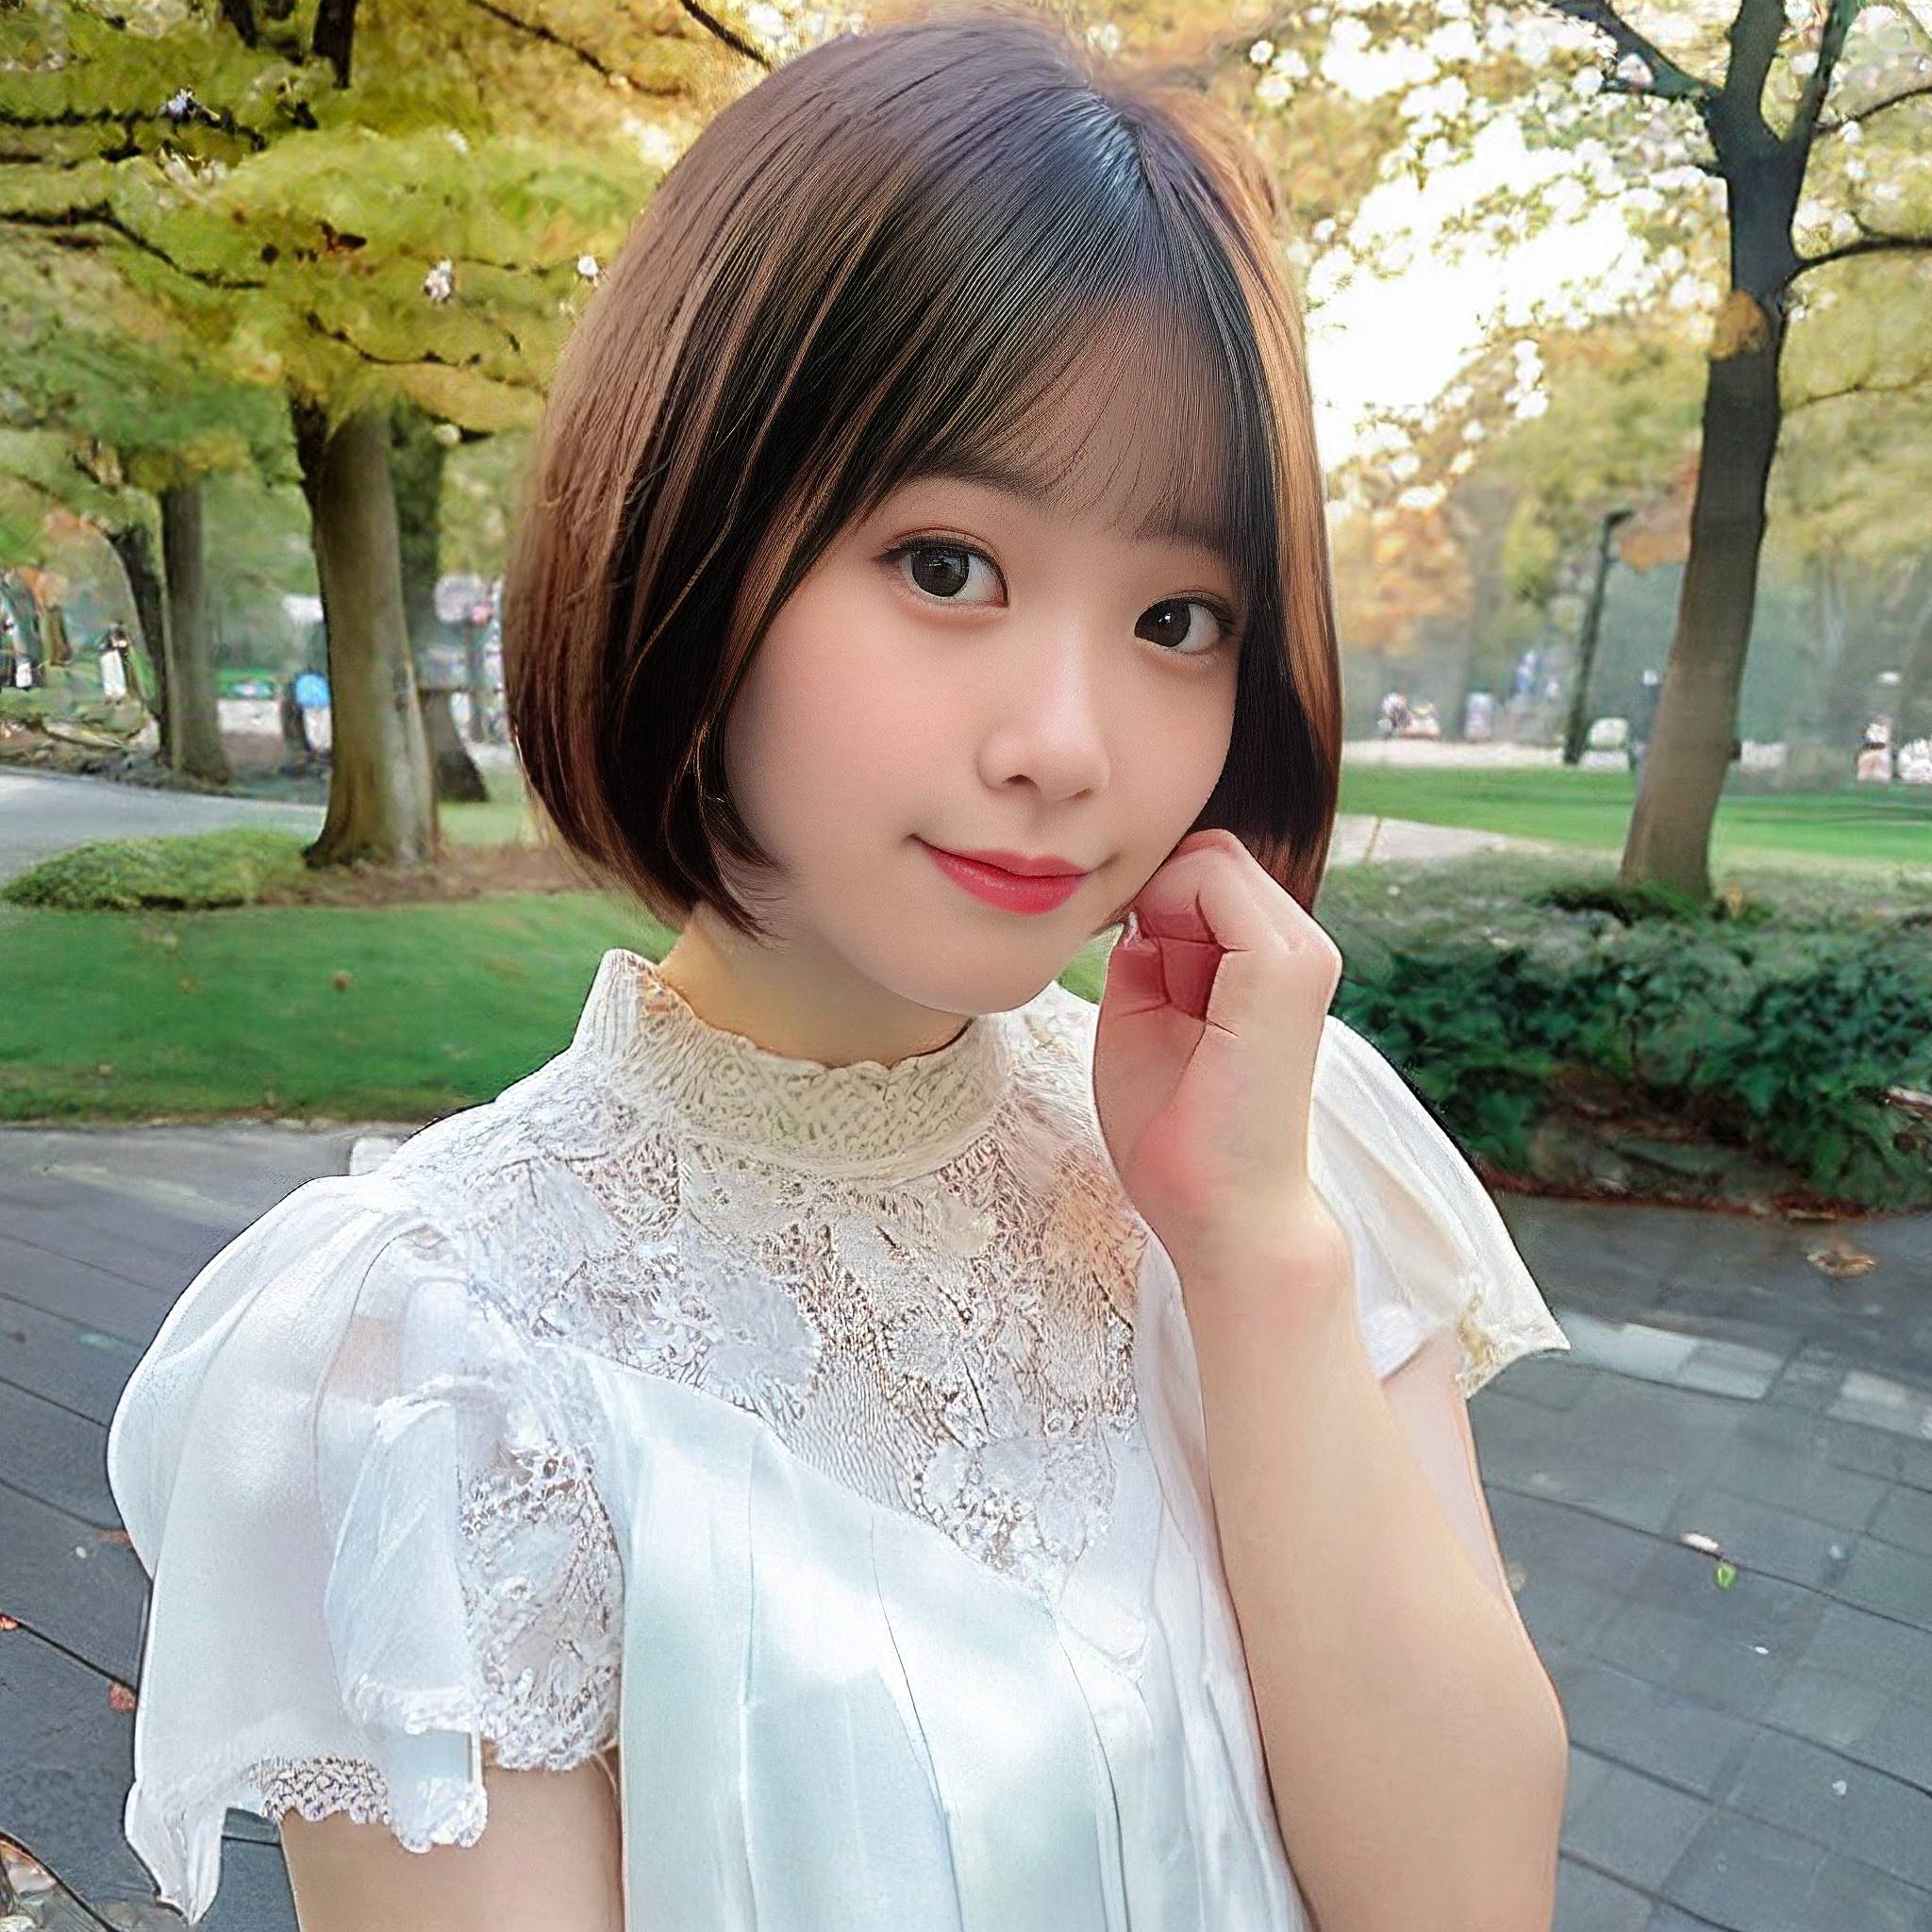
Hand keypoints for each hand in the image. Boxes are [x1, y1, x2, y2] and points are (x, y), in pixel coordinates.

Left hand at [1092, 827, 1346, 1298]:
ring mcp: (1300, 954)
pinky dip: (1161, 904)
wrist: (1222, 1219)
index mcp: (1270, 961)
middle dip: (1153, 895)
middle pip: (1208, 853)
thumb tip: (1135, 903)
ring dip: (1157, 903)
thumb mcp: (1143, 1018)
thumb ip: (1146, 954)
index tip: (1125, 961)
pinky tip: (1151, 968)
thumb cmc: (1179, 1135)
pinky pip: (1210, 878)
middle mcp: (1299, 946)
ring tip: (1153, 986)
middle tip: (1135, 975)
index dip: (1149, 899)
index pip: (1204, 869)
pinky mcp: (1283, 970)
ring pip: (1210, 856)